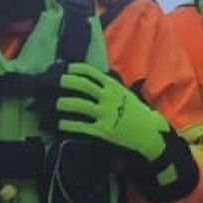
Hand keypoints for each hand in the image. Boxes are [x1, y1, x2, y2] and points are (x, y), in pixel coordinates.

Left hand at [54, 62, 168, 160]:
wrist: (148, 133)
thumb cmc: (134, 112)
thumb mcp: (124, 94)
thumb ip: (108, 87)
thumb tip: (87, 79)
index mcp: (114, 87)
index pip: (91, 73)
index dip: (75, 69)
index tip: (64, 69)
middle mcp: (109, 98)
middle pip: (83, 86)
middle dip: (66, 82)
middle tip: (53, 83)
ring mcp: (106, 114)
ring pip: (80, 105)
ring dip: (64, 103)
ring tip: (55, 103)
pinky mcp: (104, 131)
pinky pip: (82, 126)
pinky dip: (68, 124)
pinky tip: (60, 123)